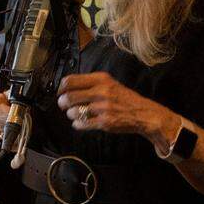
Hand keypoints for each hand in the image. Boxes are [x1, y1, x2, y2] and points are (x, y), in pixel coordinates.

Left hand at [56, 72, 179, 149]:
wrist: (143, 113)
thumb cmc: (124, 98)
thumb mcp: (109, 83)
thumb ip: (90, 83)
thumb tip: (67, 86)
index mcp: (101, 79)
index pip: (71, 80)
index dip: (61, 88)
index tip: (60, 92)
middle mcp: (101, 92)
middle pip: (69, 96)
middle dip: (62, 102)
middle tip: (63, 105)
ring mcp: (103, 108)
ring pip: (74, 111)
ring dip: (71, 114)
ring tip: (74, 114)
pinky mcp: (104, 122)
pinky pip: (82, 124)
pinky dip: (77, 124)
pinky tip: (79, 122)